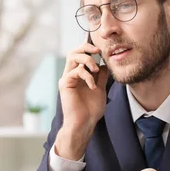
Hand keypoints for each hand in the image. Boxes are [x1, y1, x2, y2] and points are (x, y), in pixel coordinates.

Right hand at [55, 39, 108, 159]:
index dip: (88, 47)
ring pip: (72, 56)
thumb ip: (101, 77)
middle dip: (86, 47)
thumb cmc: (91, 109)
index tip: (100, 48)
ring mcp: (67, 78)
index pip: (80, 54)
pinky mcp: (65, 83)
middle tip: (98, 50)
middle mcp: (70, 74)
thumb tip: (104, 64)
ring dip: (87, 60)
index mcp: (78, 74)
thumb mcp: (101, 89)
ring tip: (96, 70)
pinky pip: (76, 71)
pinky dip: (87, 76)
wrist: (84, 123)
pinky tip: (93, 86)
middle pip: (74, 51)